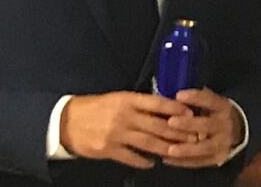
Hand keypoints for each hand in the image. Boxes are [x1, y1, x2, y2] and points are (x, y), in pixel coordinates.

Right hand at [60, 91, 192, 167]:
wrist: (67, 121)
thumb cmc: (96, 107)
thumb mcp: (118, 98)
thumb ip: (139, 103)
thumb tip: (165, 106)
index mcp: (128, 100)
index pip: (157, 103)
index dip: (175, 108)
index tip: (191, 113)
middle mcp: (125, 116)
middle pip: (156, 125)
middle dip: (177, 132)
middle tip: (194, 137)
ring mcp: (117, 134)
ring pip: (147, 142)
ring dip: (165, 147)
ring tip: (178, 151)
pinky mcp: (108, 149)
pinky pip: (130, 157)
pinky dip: (142, 161)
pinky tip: (153, 163)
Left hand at [161, 88, 241, 167]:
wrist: (237, 130)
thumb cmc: (215, 113)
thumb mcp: (212, 102)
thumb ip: (197, 99)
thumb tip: (174, 92)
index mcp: (223, 107)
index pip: (210, 100)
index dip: (195, 98)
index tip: (178, 95)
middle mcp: (225, 125)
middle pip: (207, 125)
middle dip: (189, 124)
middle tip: (171, 122)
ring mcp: (222, 143)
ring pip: (204, 148)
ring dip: (187, 149)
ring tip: (169, 149)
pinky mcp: (217, 158)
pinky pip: (199, 162)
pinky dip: (183, 162)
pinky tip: (167, 159)